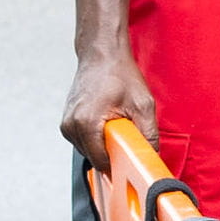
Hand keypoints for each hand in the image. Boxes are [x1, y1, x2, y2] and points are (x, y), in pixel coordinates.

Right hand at [60, 44, 156, 160]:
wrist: (101, 54)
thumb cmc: (119, 74)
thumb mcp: (143, 105)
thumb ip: (149, 134)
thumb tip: (153, 156)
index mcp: (86, 123)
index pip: (101, 162)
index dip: (119, 166)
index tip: (131, 161)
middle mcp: (71, 125)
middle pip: (95, 158)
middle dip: (112, 153)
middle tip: (126, 134)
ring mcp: (66, 124)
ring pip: (89, 151)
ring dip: (104, 144)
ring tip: (116, 124)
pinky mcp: (66, 122)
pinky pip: (84, 141)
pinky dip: (96, 137)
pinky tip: (106, 121)